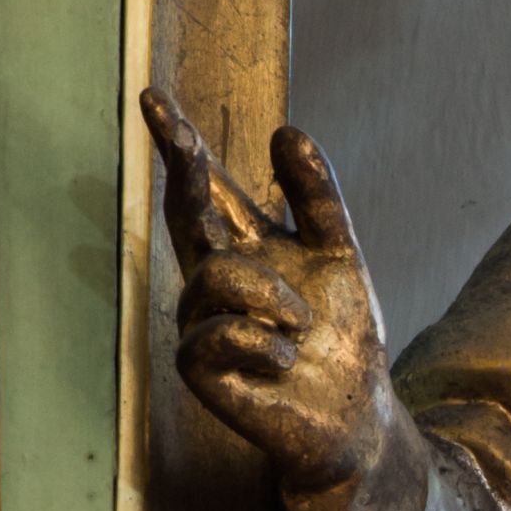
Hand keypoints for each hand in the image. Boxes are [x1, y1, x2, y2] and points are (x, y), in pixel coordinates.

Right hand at [146, 85, 399, 499]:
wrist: (357, 416)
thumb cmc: (343, 339)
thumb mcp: (339, 255)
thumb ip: (317, 198)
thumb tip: (286, 131)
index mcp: (245, 248)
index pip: (205, 188)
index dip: (179, 143)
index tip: (152, 95)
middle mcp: (214, 280)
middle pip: (183, 211)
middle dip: (183, 171)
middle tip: (186, 143)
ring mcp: (201, 323)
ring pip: (215, 276)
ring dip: (270, 297)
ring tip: (302, 327)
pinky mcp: (200, 370)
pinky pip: (215, 333)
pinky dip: (262, 342)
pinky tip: (283, 361)